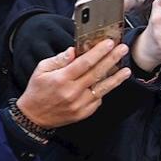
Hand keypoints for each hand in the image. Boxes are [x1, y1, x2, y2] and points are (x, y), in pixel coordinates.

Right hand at [15, 38, 131, 128]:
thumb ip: (59, 60)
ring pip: (102, 88)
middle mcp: (72, 92)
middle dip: (112, 59)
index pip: (84, 63)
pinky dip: (104, 90)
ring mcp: (79, 104)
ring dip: (116, 78)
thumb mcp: (41, 70)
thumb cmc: (37, 90)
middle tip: (123, 50)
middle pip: (97, 73)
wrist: (34, 117)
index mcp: (61, 79)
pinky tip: (111, 83)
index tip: (109, 43)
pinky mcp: (83, 113)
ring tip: (126, 70)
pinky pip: (98, 99)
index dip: (98, 52)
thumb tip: (73, 51)